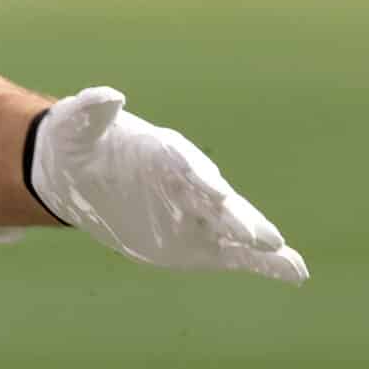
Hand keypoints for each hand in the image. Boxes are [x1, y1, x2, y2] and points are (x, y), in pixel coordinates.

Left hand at [30, 87, 307, 284]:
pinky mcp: (197, 241)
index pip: (184, 164)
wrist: (75, 175)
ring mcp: (196, 213)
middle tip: (260, 236)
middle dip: (236, 217)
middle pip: (216, 200)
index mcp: (163, 152)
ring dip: (256, 238)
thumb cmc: (77, 142)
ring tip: (283, 252)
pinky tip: (295, 273)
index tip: (215, 192)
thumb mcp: (73, 125)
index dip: (199, 177)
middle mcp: (188, 183)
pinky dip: (264, 263)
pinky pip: (234, 254)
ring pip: (232, 226)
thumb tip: (109, 95)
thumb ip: (90, 112)